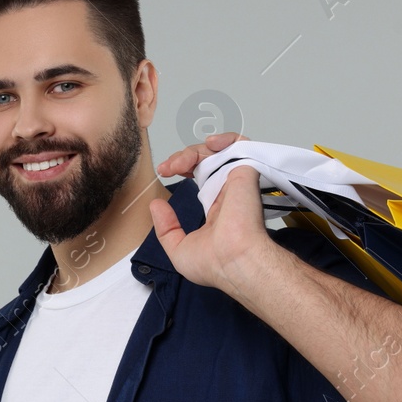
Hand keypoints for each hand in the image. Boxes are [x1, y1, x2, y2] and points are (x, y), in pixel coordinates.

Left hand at [149, 132, 271, 292]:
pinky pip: (240, 143)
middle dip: (182, 158)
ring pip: (217, 150)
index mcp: (218, 207)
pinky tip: (209, 144)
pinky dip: (225, 138)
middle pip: (205, 160)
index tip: (165, 172)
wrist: (234, 260)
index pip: (200, 176)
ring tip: (180, 163)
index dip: (182, 168)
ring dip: (194, 151)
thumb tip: (156, 206)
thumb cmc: (214, 263)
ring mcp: (237, 180)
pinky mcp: (246, 170)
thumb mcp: (179, 248)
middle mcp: (229, 191)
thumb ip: (166, 228)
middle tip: (167, 168)